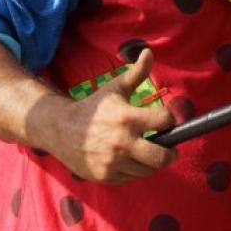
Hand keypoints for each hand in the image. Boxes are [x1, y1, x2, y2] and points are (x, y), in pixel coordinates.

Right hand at [30, 48, 176, 183]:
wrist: (61, 130)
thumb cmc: (93, 108)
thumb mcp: (114, 88)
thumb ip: (136, 73)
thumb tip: (148, 52)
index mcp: (128, 117)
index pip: (165, 121)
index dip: (168, 120)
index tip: (164, 121)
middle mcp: (122, 142)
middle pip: (162, 157)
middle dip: (170, 153)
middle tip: (169, 150)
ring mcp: (113, 162)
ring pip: (148, 170)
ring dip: (152, 163)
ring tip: (148, 154)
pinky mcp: (106, 176)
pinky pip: (131, 178)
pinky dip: (134, 171)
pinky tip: (130, 160)